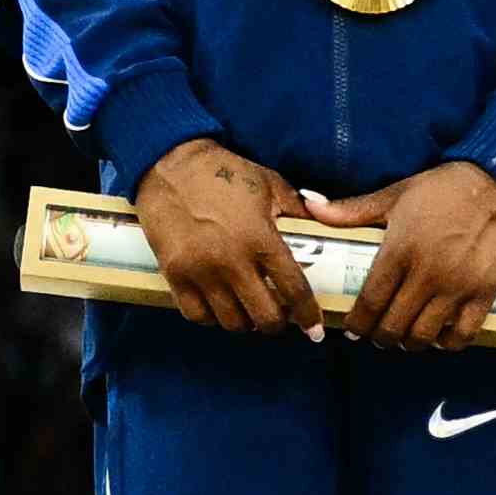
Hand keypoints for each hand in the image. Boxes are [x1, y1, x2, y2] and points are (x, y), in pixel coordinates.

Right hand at [136, 139, 318, 334]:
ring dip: (246, 322)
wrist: (170, 165)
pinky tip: (220, 307)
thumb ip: (297, 211)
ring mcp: (200, 271)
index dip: (308, 315)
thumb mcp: (270, 184)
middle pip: (264, 317)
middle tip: (278, 316)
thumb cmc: (224, 173)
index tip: (314, 329)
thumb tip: (325, 227)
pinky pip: (197, 316)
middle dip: (277, 323)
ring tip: (249, 311)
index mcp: (260, 238)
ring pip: (232, 322)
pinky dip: (212, 318)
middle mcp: (232, 260)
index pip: (294, 289)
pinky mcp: (174, 274)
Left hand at [304, 160, 495, 349]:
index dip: (357, 323)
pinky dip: (448, 343)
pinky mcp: (484, 292)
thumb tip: (309, 203)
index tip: (352, 330)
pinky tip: (440, 339)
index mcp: (400, 249)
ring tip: (405, 338)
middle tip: (378, 335)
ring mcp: (457, 286)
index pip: (370, 301)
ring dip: (410, 343)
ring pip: (424, 334)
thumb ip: (352, 209)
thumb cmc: (442, 188)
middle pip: (394, 325)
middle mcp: (426, 273)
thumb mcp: (395, 195)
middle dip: (380, 337)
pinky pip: (464, 333)